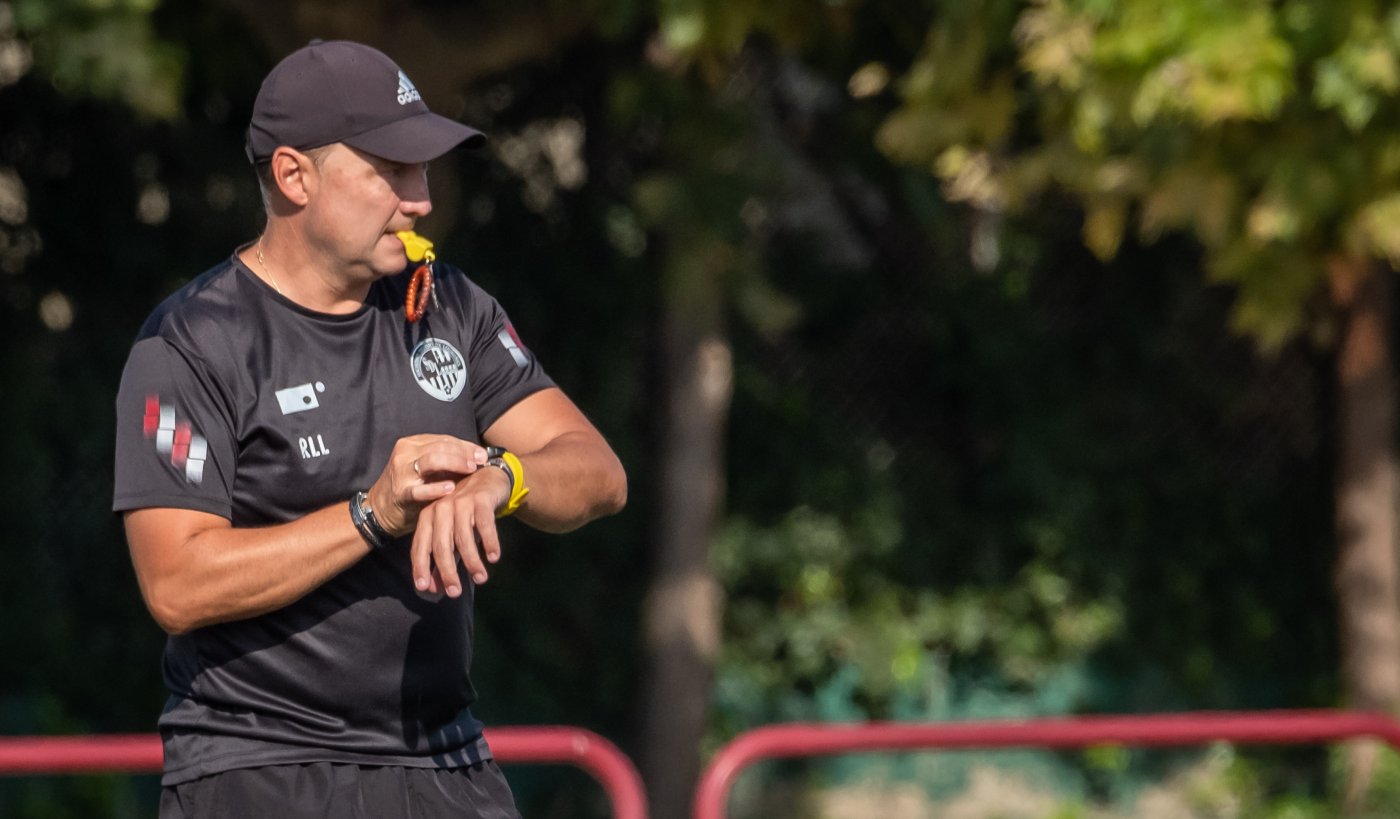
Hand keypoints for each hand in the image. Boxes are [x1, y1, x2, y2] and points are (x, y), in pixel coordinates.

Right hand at [365, 434, 488, 536]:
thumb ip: (445, 459)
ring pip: (431, 460)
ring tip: (470, 469)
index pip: (443, 439)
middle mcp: (405, 453)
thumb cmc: (409, 486)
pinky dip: (435, 488)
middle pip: (440, 447)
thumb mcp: (424, 467)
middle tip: (480, 461)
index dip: (465, 445)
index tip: (482, 454)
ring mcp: (401, 472)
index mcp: (412, 443)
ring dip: (454, 463)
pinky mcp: (400, 493)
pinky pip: (419, 489)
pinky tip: (450, 488)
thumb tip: (477, 456)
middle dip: (463, 453)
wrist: (379, 509)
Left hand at [410, 465, 511, 597]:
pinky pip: (484, 524)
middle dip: (447, 571)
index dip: (421, 568)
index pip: (420, 546)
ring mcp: (460, 503)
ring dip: (472, 561)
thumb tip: (433, 589)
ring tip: (481, 579)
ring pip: (463, 537)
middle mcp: (441, 508)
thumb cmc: (466, 511)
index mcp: (428, 517)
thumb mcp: (452, 533)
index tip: (424, 589)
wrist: (488, 478)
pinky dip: (489, 542)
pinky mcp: (481, 499)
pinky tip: (493, 557)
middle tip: (454, 592)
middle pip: (441, 545)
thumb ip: (443, 558)